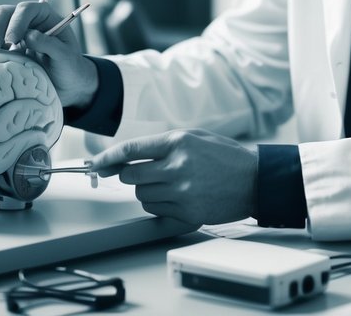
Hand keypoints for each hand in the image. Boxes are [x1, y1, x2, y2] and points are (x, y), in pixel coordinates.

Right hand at [0, 1, 96, 106]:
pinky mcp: (1, 46)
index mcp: (44, 16)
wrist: (66, 86)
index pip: (26, 9)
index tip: (12, 40)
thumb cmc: (70, 68)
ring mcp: (11, 31)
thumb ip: (51, 45)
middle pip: (3, 13)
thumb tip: (29, 36)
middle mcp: (25, 20)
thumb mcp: (66, 58)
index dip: (17, 21)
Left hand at [89, 129, 256, 225]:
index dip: (107, 158)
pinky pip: (156, 210)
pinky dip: (159, 204)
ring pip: (141, 195)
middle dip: (130, 174)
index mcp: (177, 143)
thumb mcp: (193, 137)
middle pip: (130, 176)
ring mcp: (183, 193)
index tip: (94, 163)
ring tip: (170, 183)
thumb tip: (127, 157)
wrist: (256, 180)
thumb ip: (161, 145)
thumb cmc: (225, 156)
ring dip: (147, 189)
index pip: (130, 150)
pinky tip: (177, 196)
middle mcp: (177, 167)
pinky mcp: (188, 213)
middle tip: (145, 171)